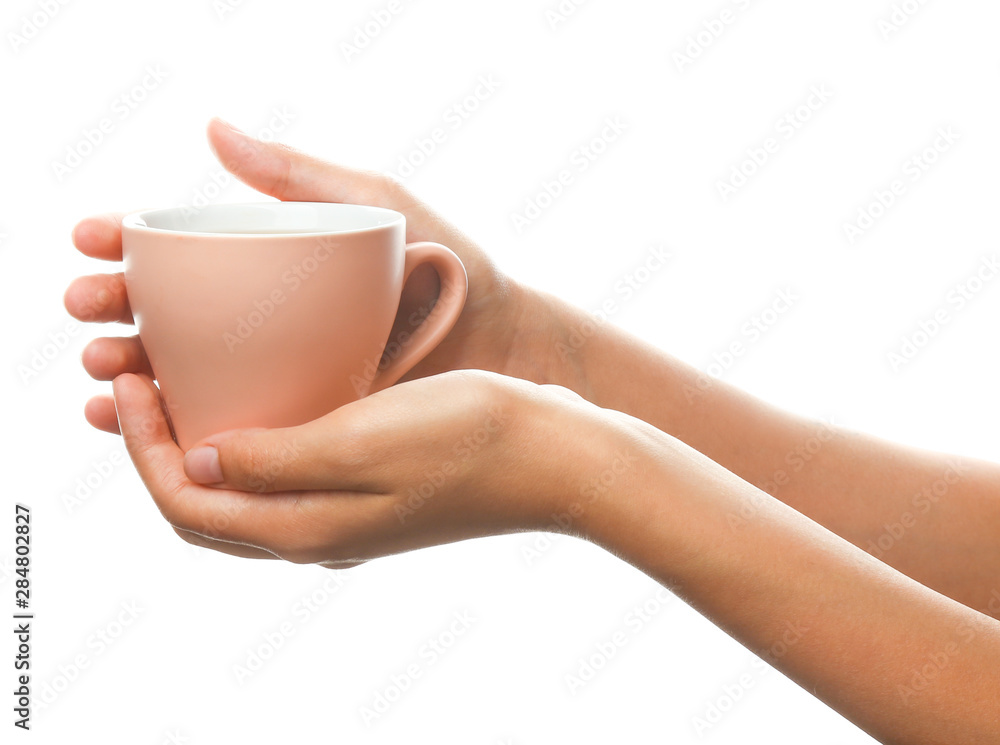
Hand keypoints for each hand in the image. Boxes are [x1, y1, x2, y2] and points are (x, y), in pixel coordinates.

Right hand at [65, 118, 576, 434]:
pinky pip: (223, 430)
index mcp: (267, 268)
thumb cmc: (446, 264)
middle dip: (112, 311)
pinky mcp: (295, 425)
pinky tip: (138, 430)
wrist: (500, 336)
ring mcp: (274, 376)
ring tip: (103, 373)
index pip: (177, 256)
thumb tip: (212, 130)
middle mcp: (259, 323)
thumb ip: (300, 173)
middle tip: (90, 307)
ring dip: (126, 374)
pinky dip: (174, 432)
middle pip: (163, 317)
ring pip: (179, 378)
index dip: (124, 247)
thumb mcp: (375, 206)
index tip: (93, 239)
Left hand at [111, 368, 631, 565]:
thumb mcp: (361, 440)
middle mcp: (318, 532)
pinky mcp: (372, 490)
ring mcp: (348, 515)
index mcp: (305, 529)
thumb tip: (196, 463)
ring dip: (202, 446)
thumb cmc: (470, 440)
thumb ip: (271, 460)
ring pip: (243, 493)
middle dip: (159, 450)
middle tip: (144, 380)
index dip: (142, 448)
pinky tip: (261, 396)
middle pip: (206, 506)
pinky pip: (287, 475)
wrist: (558, 458)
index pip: (187, 503)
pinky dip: (253, 442)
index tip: (133, 380)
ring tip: (186, 386)